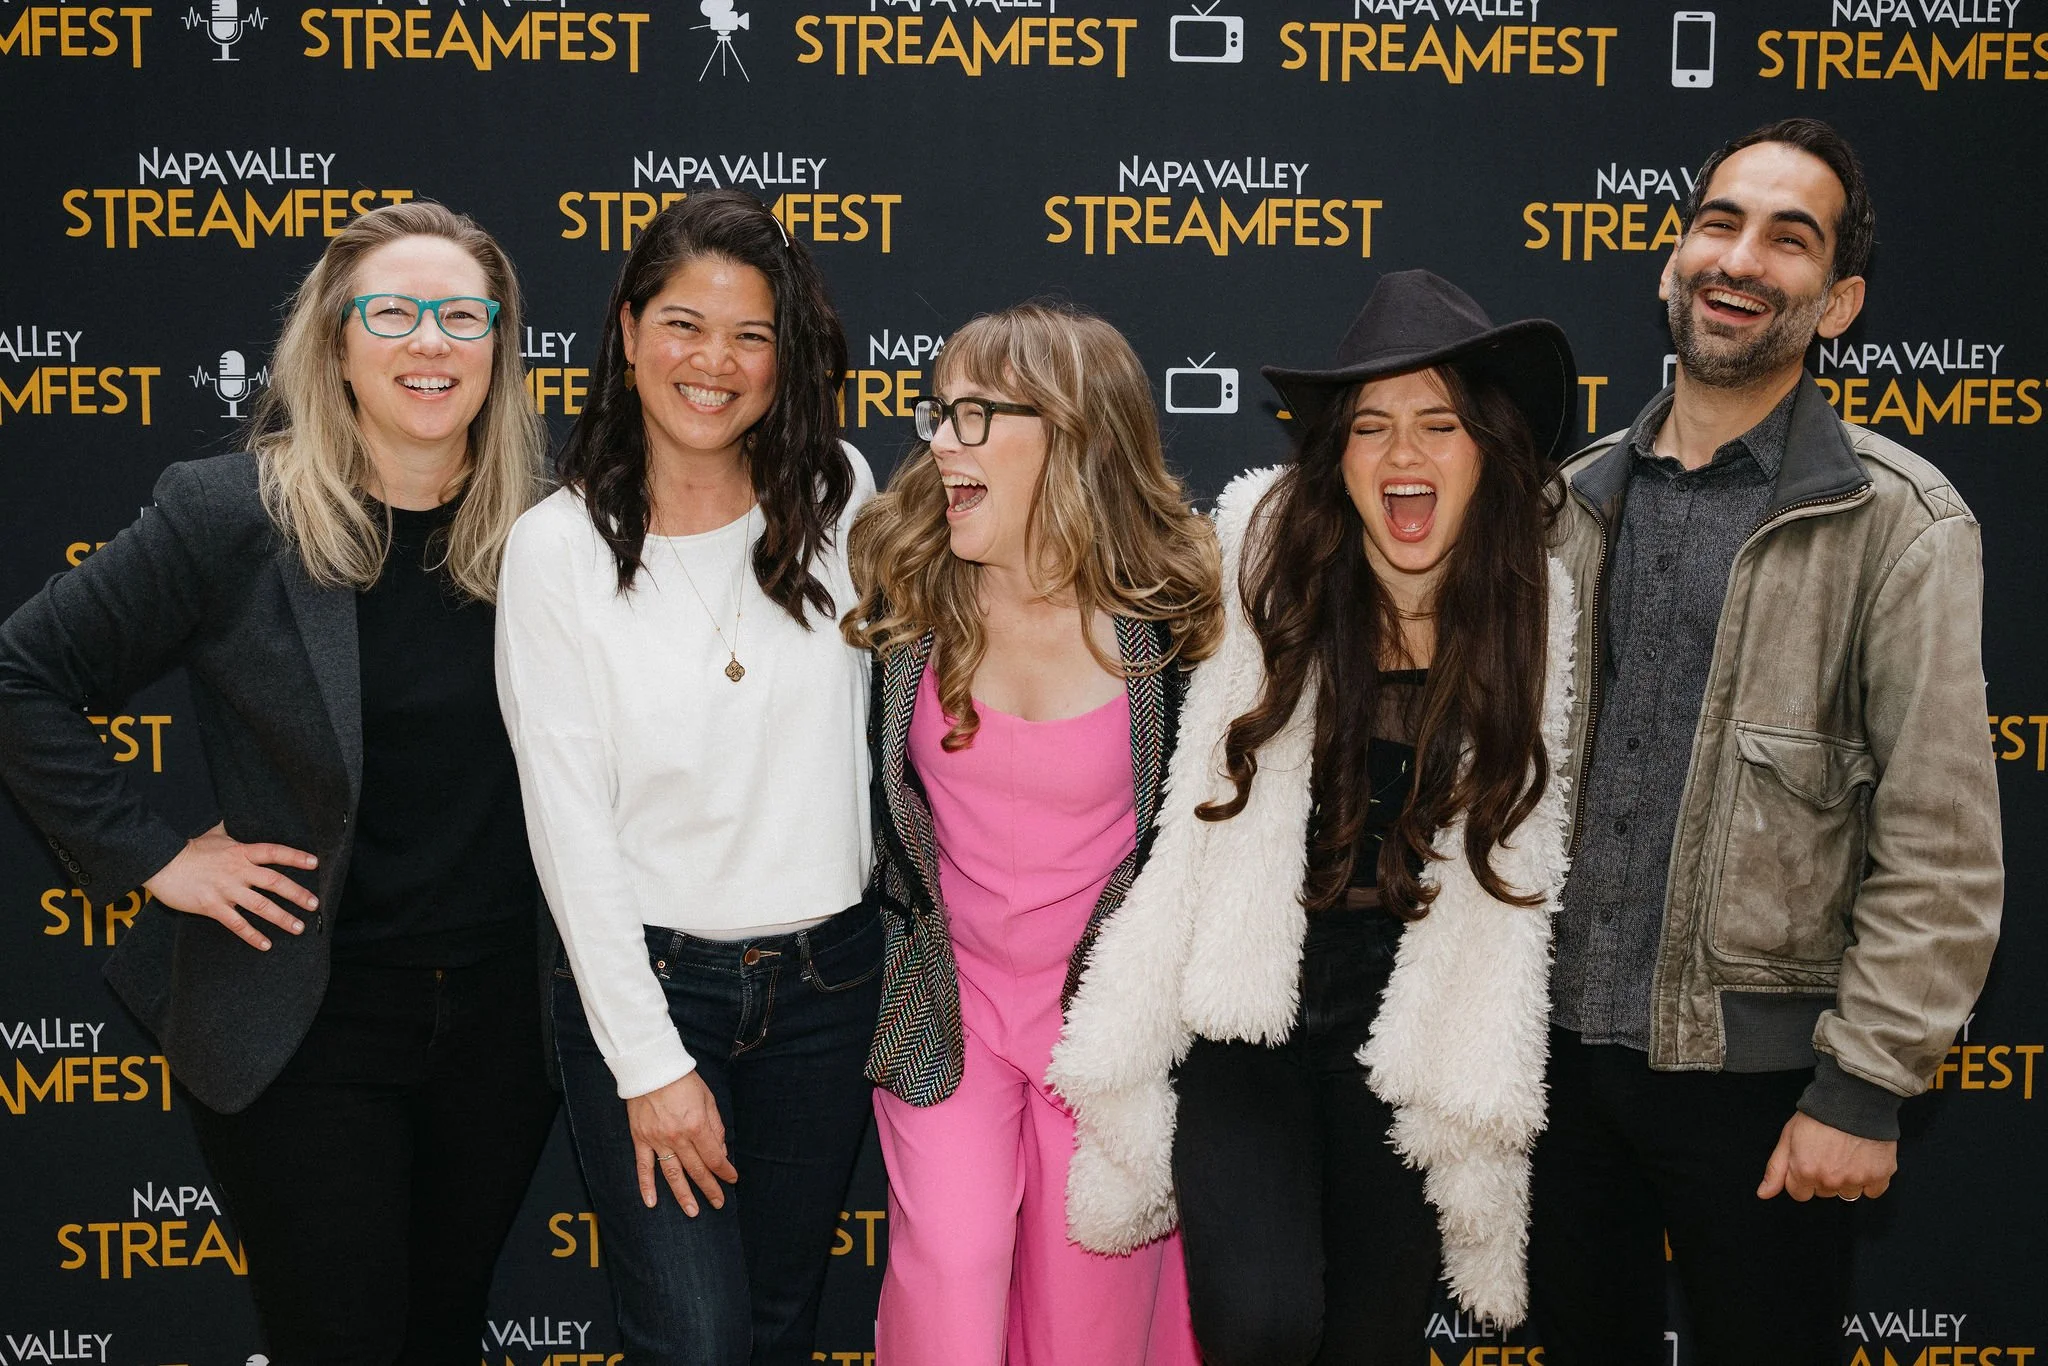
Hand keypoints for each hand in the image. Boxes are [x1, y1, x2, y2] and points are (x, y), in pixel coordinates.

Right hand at [142, 822, 318, 951]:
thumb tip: (230, 819)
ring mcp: (226, 890)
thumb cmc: (188, 848)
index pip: (274, 852)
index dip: (295, 857)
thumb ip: (228, 832)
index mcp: (241, 852)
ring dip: (282, 918)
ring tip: (298, 927)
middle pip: (275, 882)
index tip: (314, 863)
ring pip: (261, 906)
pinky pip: (237, 923)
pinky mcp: (212, 906)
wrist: (160, 862)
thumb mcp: (214, 835)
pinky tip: (265, 945)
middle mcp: (238, 871)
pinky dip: (252, 935)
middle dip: (297, 894)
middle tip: (315, 904)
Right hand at [627, 1071, 737, 1215]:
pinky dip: (646, 1186)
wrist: (651, 1067)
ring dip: (683, 1195)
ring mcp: (657, 1140)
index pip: (714, 1157)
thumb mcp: (708, 1099)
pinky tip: (651, 1202)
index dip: (725, 1171)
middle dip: (709, 1188)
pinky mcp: (640, 1139)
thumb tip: (721, 1151)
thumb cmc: (683, 1080)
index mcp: (696, 1126)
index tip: (732, 1179)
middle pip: (696, 1170)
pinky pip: (643, 1167)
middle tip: (718, 1203)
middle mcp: (677, 1137)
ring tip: (692, 1212)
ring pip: (672, 1174)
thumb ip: (715, 1126)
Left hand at [1757, 1111, 1897, 1200]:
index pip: (1799, 1194)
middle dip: (1823, 1177)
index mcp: (1805, 1172)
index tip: (1808, 1160)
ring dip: (1847, 1179)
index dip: (1802, 1177)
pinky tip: (1865, 1159)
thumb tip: (1764, 1194)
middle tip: (1828, 1152)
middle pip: (1823, 1192)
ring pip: (1848, 1193)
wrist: (1854, 1099)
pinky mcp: (1879, 1176)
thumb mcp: (1788, 1136)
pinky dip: (1870, 1179)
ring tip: (1847, 1153)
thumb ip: (1776, 1169)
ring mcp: (1856, 1180)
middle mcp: (1830, 1181)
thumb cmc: (1818, 1115)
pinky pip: (1873, 1191)